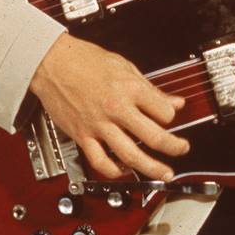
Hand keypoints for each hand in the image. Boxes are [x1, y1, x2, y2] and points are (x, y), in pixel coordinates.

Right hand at [28, 33, 189, 180]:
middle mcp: (117, 109)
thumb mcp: (126, 67)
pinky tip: (124, 170)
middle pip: (154, 137)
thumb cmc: (85, 60)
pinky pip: (99, 161)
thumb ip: (151, 89)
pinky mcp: (81, 135)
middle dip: (174, 147)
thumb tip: (175, 102)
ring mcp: (99, 125)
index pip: (165, 113)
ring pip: (130, 155)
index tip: (170, 118)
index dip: (171, 117)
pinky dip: (114, 170)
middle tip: (182, 150)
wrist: (52, 63)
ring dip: (151, 168)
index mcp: (131, 90)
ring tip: (163, 173)